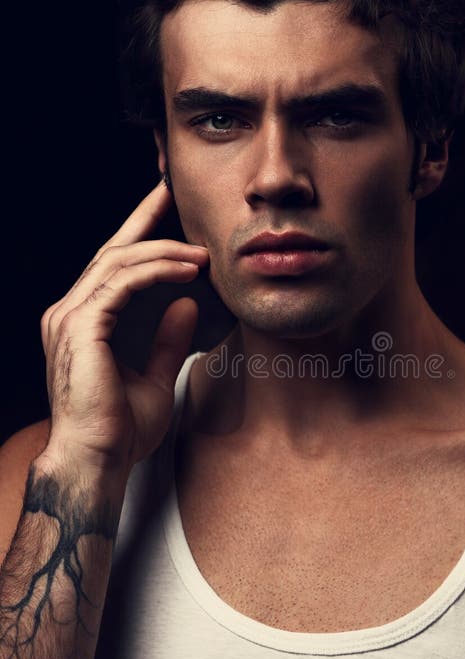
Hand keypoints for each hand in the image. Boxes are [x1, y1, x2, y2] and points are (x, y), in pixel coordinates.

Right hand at [39, 180, 208, 477]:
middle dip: (146, 221)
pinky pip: (121, 283)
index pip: (113, 267)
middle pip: (112, 253)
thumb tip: (186, 306)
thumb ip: (167, 341)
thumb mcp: (155, 377)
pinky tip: (187, 271)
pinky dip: (156, 271)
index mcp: (83, 323)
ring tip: (201, 252)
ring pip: (118, 262)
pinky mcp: (81, 326)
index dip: (139, 234)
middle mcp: (70, 313)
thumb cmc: (121, 430)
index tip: (166, 208)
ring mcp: (70, 317)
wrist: (98, 461)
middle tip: (176, 197)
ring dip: (163, 251)